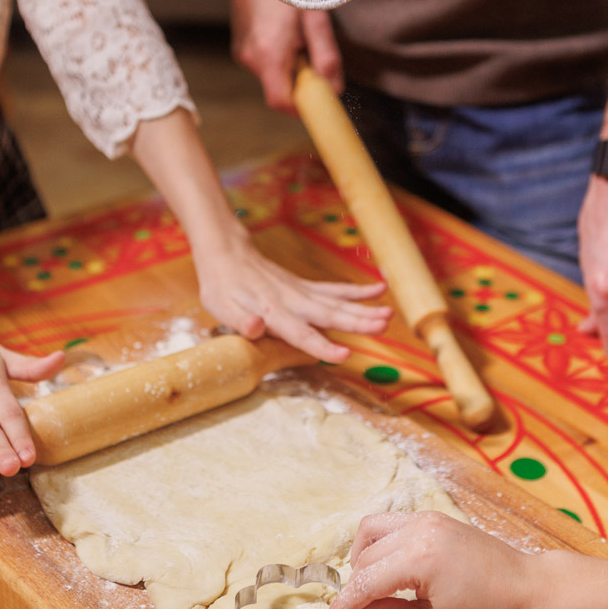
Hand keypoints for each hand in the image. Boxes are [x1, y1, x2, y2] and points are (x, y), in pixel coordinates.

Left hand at [193, 234, 390, 362]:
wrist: (227, 254)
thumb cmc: (221, 286)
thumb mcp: (218, 306)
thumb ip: (238, 320)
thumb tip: (255, 327)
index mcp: (271, 311)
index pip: (300, 334)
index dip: (321, 345)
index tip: (343, 354)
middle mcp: (292, 301)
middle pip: (329, 314)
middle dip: (357, 322)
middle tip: (383, 326)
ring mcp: (302, 292)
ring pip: (337, 302)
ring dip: (364, 309)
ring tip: (389, 315)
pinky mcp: (306, 287)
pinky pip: (335, 290)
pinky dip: (357, 290)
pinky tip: (380, 290)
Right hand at [230, 0, 342, 111]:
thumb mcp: (316, 18)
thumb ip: (326, 56)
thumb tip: (335, 89)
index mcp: (269, 52)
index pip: (281, 102)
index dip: (301, 108)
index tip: (318, 102)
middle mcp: (250, 57)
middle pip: (278, 91)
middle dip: (299, 83)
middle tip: (312, 55)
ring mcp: (242, 53)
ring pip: (272, 78)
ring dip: (289, 68)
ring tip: (297, 36)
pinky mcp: (240, 48)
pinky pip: (263, 65)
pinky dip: (278, 59)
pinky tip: (283, 33)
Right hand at [324, 511, 532, 608]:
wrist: (529, 589)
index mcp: (420, 558)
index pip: (366, 582)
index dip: (344, 606)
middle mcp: (418, 529)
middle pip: (364, 559)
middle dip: (354, 588)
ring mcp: (426, 519)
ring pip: (371, 533)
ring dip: (363, 561)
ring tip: (370, 591)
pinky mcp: (432, 517)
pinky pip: (391, 525)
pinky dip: (380, 545)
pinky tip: (388, 571)